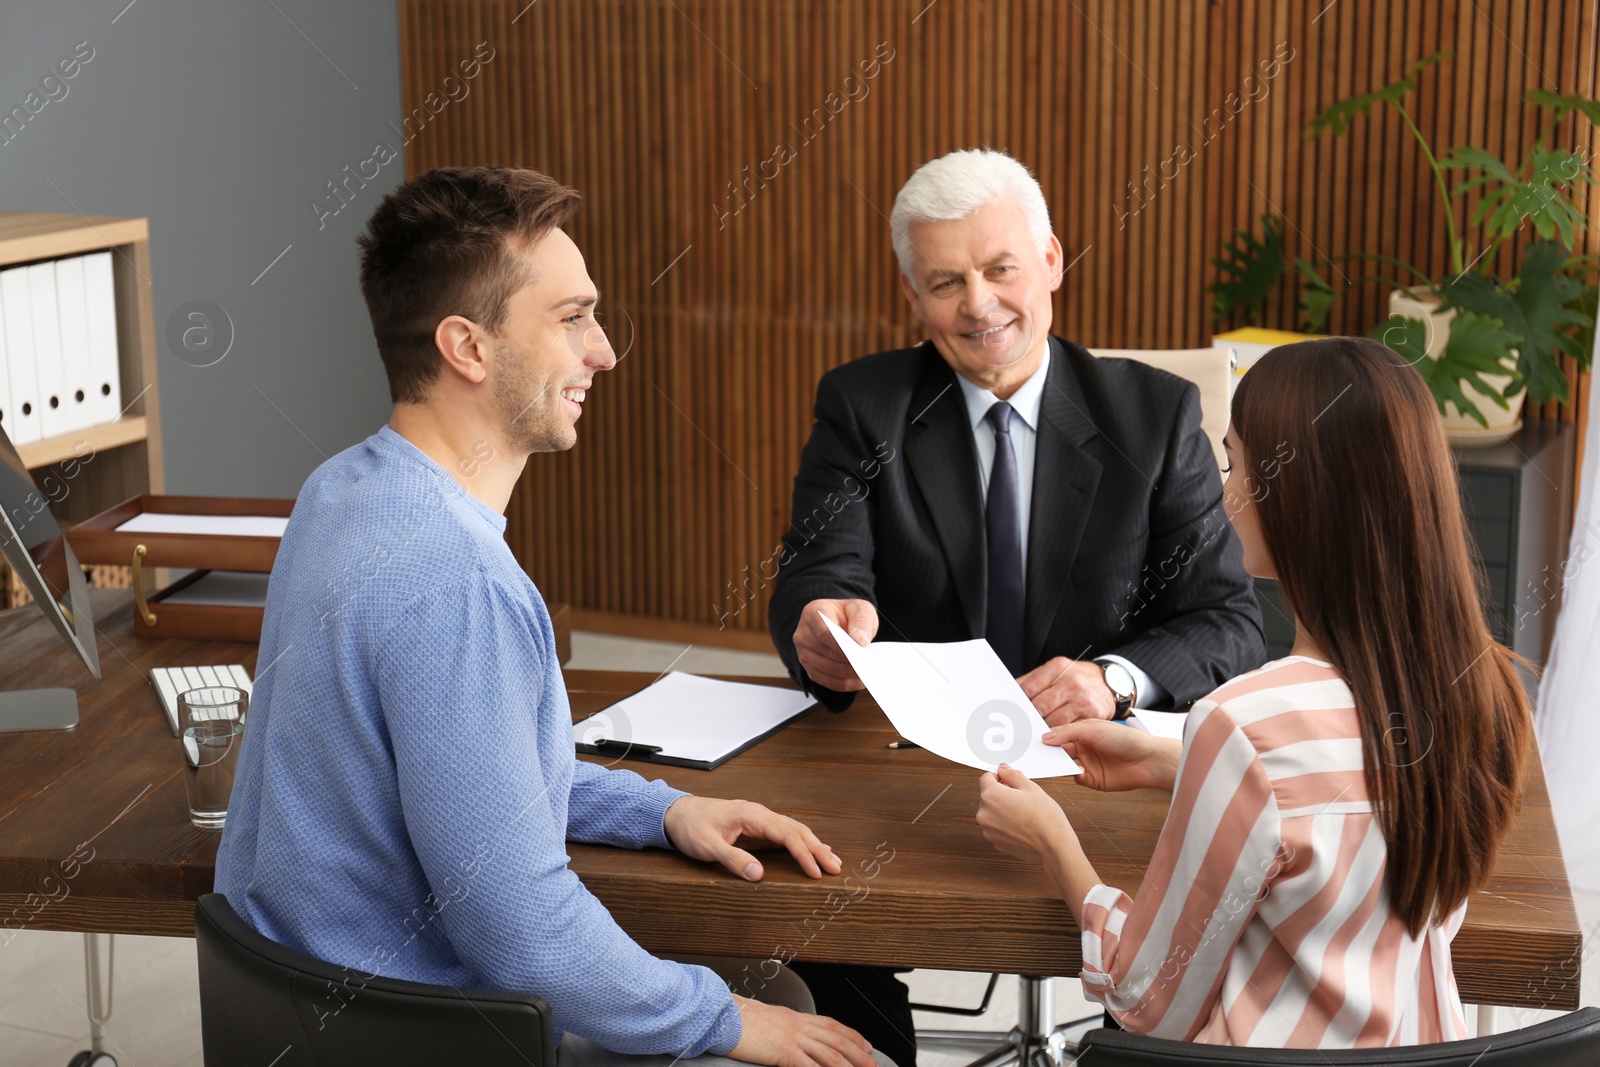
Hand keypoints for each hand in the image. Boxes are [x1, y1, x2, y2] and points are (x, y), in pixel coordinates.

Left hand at [664, 796, 841, 881]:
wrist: (677, 813)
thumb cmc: (691, 827)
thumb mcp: (708, 847)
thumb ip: (734, 859)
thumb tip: (759, 874)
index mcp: (751, 815)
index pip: (786, 834)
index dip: (803, 853)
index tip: (815, 871)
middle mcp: (759, 814)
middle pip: (796, 830)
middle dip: (817, 849)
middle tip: (836, 868)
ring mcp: (759, 819)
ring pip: (793, 830)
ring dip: (813, 845)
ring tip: (832, 861)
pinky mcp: (756, 827)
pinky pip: (784, 834)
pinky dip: (801, 842)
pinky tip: (812, 850)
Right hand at [730, 997, 876, 1066]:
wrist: (722, 1015)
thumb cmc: (738, 1019)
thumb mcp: (766, 1019)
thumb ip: (781, 1027)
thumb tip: (786, 1038)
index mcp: (794, 1017)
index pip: (831, 1024)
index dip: (851, 1034)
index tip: (864, 1044)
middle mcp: (798, 1024)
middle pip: (837, 1038)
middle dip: (858, 1052)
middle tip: (872, 1063)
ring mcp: (792, 1037)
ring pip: (830, 1052)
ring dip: (849, 1065)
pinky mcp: (784, 1050)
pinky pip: (809, 1066)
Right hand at [792, 599, 878, 692]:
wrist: (839, 622)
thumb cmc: (848, 614)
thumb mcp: (859, 608)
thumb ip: (861, 620)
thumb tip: (860, 640)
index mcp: (812, 614)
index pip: (824, 633)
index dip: (841, 645)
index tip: (859, 652)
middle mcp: (803, 635)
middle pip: (827, 654)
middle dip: (850, 661)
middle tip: (869, 665)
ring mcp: (804, 655)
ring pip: (829, 671)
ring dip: (850, 674)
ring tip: (868, 672)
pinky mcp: (810, 670)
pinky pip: (830, 682)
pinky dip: (847, 683)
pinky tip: (861, 679)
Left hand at [975, 764, 1074, 864]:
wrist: (1053, 847)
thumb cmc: (1045, 818)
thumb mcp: (1031, 788)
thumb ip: (1012, 775)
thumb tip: (1003, 769)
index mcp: (990, 796)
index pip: (985, 778)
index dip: (999, 777)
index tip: (1009, 781)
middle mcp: (984, 814)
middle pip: (988, 796)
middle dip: (1002, 795)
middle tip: (1022, 799)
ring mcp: (988, 830)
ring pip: (992, 813)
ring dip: (1003, 810)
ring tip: (1024, 814)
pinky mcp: (995, 842)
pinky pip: (997, 827)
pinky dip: (1006, 825)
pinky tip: (1022, 826)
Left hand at [1018, 657, 1114, 726]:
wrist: (1108, 683)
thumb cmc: (1076, 678)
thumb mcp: (1056, 671)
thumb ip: (1033, 681)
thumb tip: (1009, 694)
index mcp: (1058, 667)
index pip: (1029, 688)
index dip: (1017, 702)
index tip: (1009, 712)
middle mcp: (1072, 682)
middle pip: (1039, 706)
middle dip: (1028, 717)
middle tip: (1018, 726)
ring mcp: (1083, 699)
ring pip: (1052, 722)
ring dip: (1041, 729)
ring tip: (1033, 732)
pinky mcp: (1092, 715)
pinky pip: (1068, 730)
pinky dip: (1058, 735)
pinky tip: (1052, 736)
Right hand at [1045, 720, 1180, 793]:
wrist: (1148, 760)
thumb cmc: (1125, 739)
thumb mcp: (1093, 729)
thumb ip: (1068, 732)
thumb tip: (1046, 737)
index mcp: (1081, 732)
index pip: (1058, 735)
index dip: (1046, 738)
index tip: (1031, 740)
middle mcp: (1082, 748)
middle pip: (1058, 751)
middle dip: (1048, 753)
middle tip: (1034, 754)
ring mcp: (1087, 764)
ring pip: (1064, 765)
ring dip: (1058, 764)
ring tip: (1052, 762)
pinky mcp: (1092, 780)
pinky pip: (1075, 778)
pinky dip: (1073, 774)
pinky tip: (1078, 770)